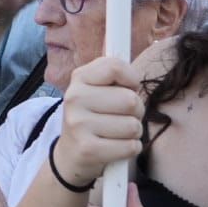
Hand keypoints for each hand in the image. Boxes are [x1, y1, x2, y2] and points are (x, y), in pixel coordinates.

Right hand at [56, 56, 145, 188]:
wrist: (71, 155)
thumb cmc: (93, 117)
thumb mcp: (96, 90)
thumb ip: (114, 73)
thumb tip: (129, 51)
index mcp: (79, 78)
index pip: (115, 66)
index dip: (132, 79)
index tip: (129, 88)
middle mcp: (75, 98)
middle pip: (131, 99)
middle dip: (136, 111)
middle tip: (122, 116)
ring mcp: (79, 124)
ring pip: (133, 125)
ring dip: (134, 132)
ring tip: (117, 133)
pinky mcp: (88, 149)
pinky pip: (130, 146)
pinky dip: (131, 148)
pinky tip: (116, 147)